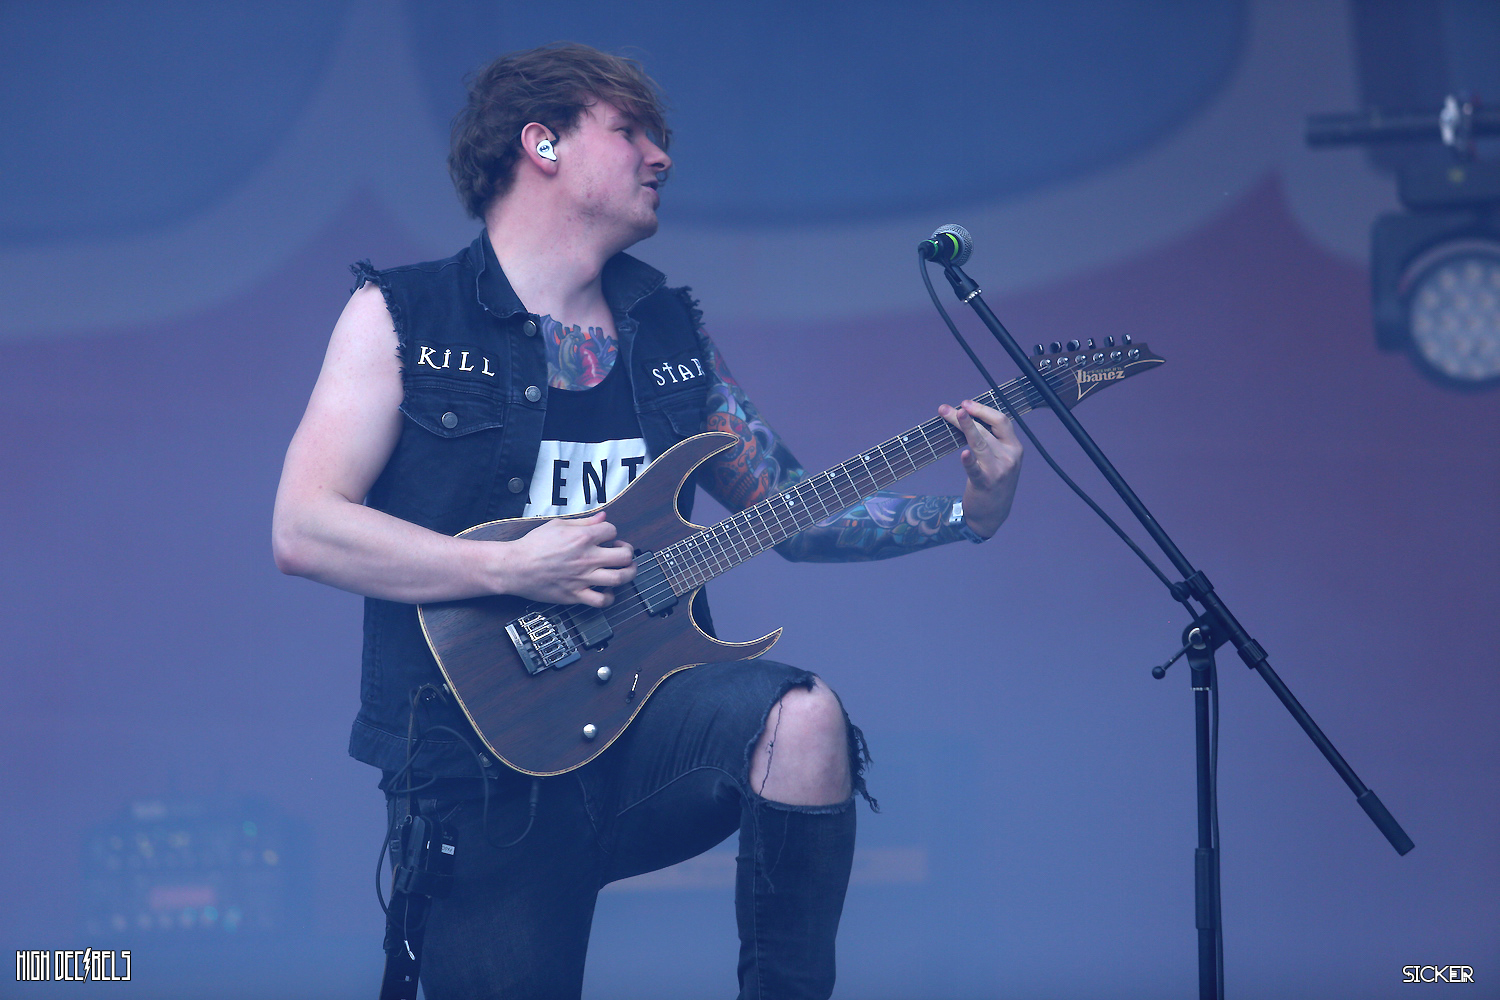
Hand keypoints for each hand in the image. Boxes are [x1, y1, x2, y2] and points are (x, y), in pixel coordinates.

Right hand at [499, 510, 636, 606]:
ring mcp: (583, 578)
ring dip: (627, 573)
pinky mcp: (576, 595)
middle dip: (628, 552)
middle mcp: (587, 558)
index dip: (611, 532)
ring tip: (624, 571)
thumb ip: (584, 522)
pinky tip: (606, 590)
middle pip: (625, 555)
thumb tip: (602, 517)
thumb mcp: (557, 525)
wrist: (515, 566)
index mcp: (583, 538)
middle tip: (622, 552)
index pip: (612, 531)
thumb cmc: (533, 546)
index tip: (606, 537)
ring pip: (620, 578)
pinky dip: (609, 597)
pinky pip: (602, 600)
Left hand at [939, 399, 1022, 537]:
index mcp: (1014, 447)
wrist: (992, 514)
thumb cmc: (993, 482)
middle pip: (986, 429)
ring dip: (964, 427)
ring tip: (952, 415)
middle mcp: (1010, 456)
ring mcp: (999, 470)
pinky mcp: (985, 484)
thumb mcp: (1000, 459)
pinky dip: (969, 461)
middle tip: (945, 409)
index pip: (1001, 421)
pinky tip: (964, 454)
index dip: (982, 409)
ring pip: (980, 443)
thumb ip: (992, 440)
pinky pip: (976, 470)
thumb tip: (968, 417)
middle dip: (964, 416)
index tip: (965, 403)